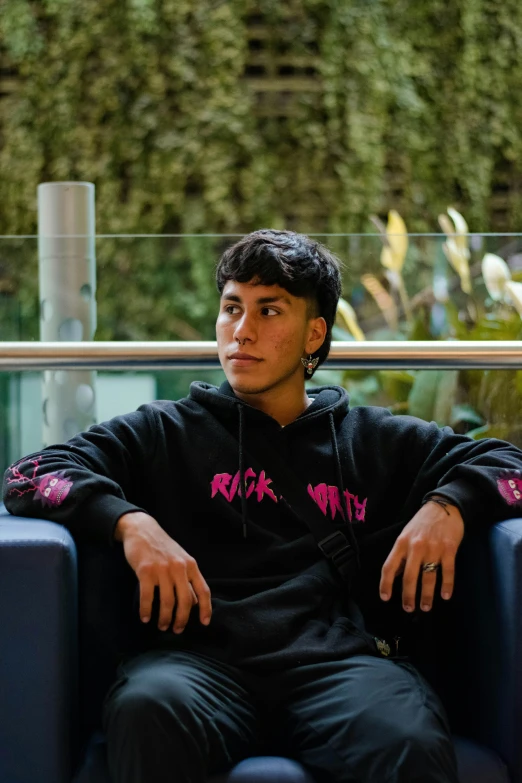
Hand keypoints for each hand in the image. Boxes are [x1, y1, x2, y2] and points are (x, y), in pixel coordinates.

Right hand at [115, 511, 211, 632]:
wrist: (142, 529)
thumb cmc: (162, 547)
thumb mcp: (181, 559)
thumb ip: (188, 578)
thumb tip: (194, 602)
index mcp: (190, 565)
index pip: (203, 590)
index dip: (206, 609)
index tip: (204, 623)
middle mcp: (179, 567)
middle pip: (185, 601)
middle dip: (182, 619)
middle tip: (177, 630)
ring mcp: (162, 569)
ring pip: (167, 602)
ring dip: (165, 618)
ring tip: (162, 625)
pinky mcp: (145, 571)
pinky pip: (148, 597)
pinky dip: (146, 610)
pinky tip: (145, 617)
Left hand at [379, 498, 463, 612]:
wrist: (444, 506)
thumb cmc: (422, 522)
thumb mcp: (406, 534)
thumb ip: (402, 554)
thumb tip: (397, 575)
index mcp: (401, 543)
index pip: (389, 567)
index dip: (386, 584)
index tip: (385, 598)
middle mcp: (416, 547)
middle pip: (409, 577)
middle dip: (408, 596)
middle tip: (409, 609)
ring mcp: (433, 548)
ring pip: (428, 577)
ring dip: (427, 595)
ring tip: (426, 607)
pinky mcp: (449, 549)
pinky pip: (448, 571)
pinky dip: (447, 585)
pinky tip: (445, 595)